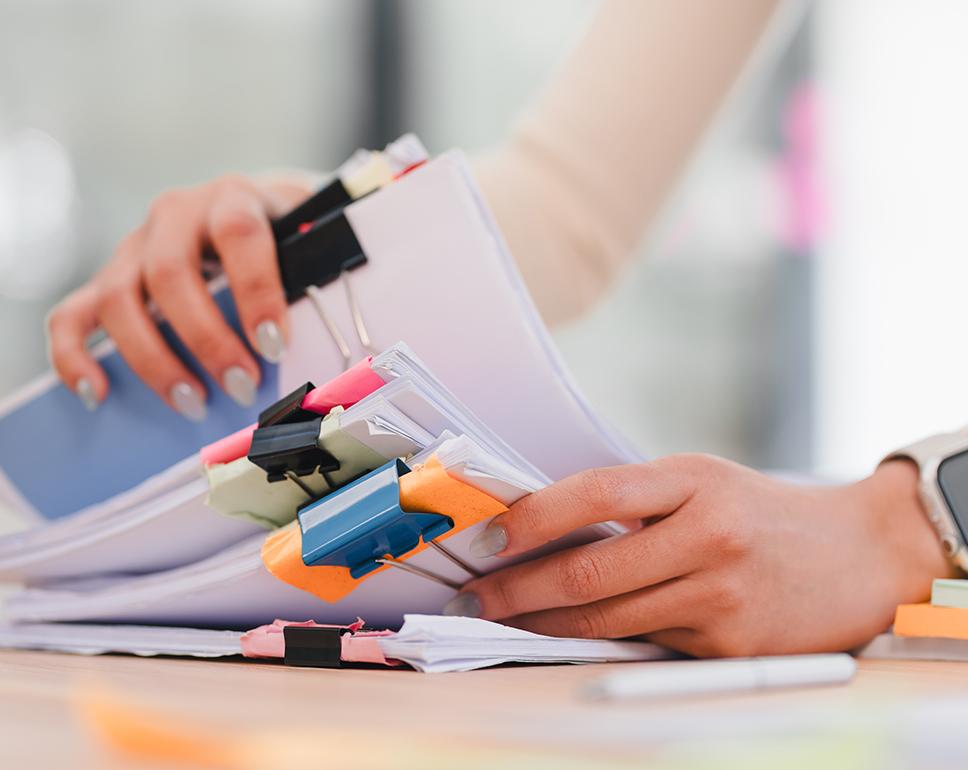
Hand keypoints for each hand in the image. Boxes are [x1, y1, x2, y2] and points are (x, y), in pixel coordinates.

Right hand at [46, 174, 311, 418]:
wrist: (260, 211)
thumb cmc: (289, 239)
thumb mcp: (310, 241)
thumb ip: (317, 273)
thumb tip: (332, 339)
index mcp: (233, 198)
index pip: (239, 234)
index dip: (255, 291)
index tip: (274, 346)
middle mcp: (176, 215)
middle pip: (171, 273)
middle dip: (206, 339)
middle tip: (242, 388)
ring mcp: (134, 247)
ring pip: (119, 298)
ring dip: (153, 359)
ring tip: (193, 404)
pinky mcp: (105, 280)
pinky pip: (71, 315)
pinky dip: (73, 356)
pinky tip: (97, 395)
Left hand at [446, 454, 952, 656]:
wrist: (856, 555)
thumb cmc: (759, 512)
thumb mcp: (702, 481)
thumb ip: (635, 499)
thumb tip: (540, 524)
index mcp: (694, 480)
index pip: (597, 492)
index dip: (534, 516)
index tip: (490, 535)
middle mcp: (709, 535)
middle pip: (590, 570)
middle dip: (517, 588)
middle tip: (475, 596)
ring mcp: (722, 595)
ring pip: (607, 618)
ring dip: (543, 621)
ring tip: (505, 617)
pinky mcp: (729, 645)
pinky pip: (644, 642)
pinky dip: (597, 638)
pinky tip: (564, 632)